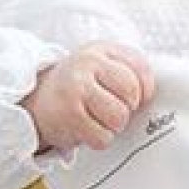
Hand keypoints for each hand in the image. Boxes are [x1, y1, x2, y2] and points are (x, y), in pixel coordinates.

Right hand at [25, 42, 154, 152]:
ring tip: (98, 119)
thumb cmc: (77, 86)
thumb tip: (153, 97)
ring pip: (119, 117)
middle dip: (128, 108)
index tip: (136, 99)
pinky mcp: (70, 114)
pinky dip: (99, 139)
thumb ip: (128, 71)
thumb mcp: (100, 67)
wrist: (35, 99)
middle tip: (113, 110)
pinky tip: (86, 128)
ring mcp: (77, 87)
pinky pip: (102, 136)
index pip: (141, 68)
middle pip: (131, 92)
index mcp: (102, 50)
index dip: (145, 90)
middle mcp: (88, 63)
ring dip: (113, 126)